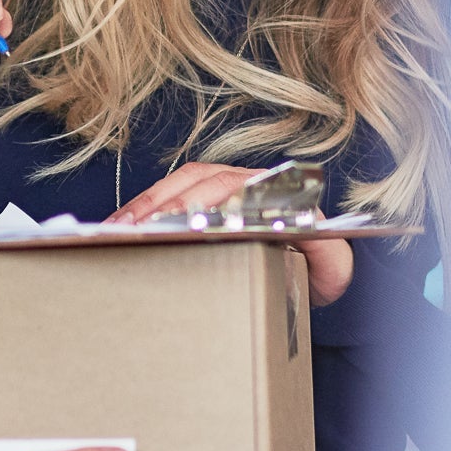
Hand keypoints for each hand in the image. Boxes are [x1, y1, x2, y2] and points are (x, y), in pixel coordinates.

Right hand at [109, 161, 354, 306]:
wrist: (315, 270)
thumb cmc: (319, 268)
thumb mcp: (333, 265)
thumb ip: (328, 251)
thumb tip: (303, 231)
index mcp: (276, 191)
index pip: (235, 187)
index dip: (204, 201)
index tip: (179, 222)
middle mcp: (248, 180)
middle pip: (200, 181)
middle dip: (164, 202)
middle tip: (134, 229)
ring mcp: (224, 185)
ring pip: (180, 182)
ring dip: (147, 201)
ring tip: (117, 226)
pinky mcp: (204, 195)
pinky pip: (170, 191)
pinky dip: (144, 206)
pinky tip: (122, 224)